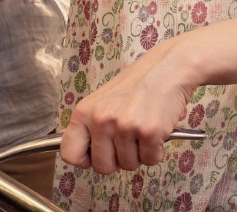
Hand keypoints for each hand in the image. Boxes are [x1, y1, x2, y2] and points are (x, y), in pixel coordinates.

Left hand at [61, 48, 193, 174]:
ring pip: (129, 165)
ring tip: (141, 130)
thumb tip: (86, 156)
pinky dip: (155, 151)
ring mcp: (125, 127)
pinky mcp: (149, 132)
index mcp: (83, 113)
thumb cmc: (135, 86)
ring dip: (138, 154)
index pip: (69, 153)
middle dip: (117, 161)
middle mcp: (101, 120)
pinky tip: (155, 131)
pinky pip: (150, 160)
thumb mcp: (101, 101)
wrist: (167, 69)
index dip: (85, 160)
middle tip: (126, 142)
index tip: (97, 155)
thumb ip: (91, 127)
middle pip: (102, 167)